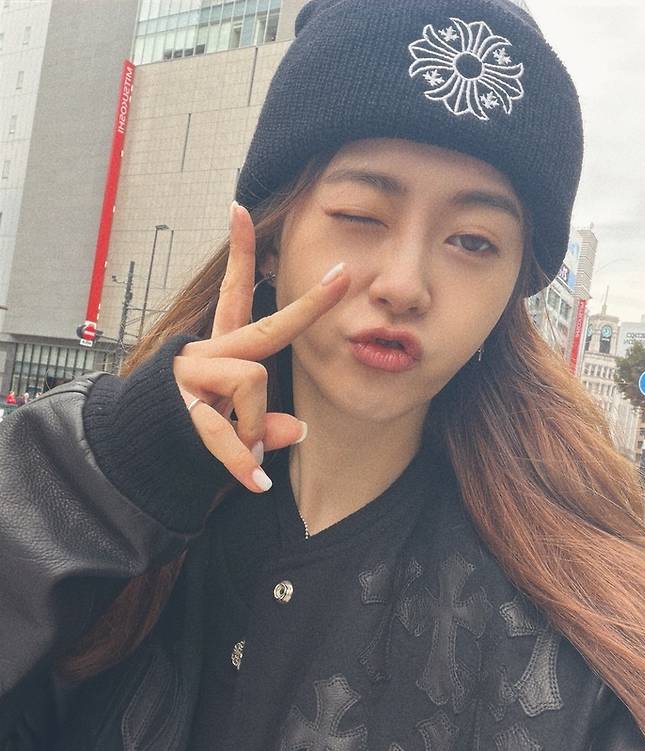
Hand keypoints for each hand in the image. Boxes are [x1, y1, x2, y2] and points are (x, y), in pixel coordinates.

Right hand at [173, 202, 348, 491]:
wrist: (134, 450)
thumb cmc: (190, 428)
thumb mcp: (232, 423)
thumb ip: (265, 423)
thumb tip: (298, 430)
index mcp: (218, 349)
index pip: (232, 294)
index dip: (238, 253)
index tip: (240, 208)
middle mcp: (204, 353)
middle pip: (263, 329)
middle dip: (308, 306)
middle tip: (345, 275)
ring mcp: (191, 378)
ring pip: (252, 381)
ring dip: (257, 426)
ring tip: (249, 455)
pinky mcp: (181, 408)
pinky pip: (224, 433)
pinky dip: (243, 462)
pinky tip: (258, 483)